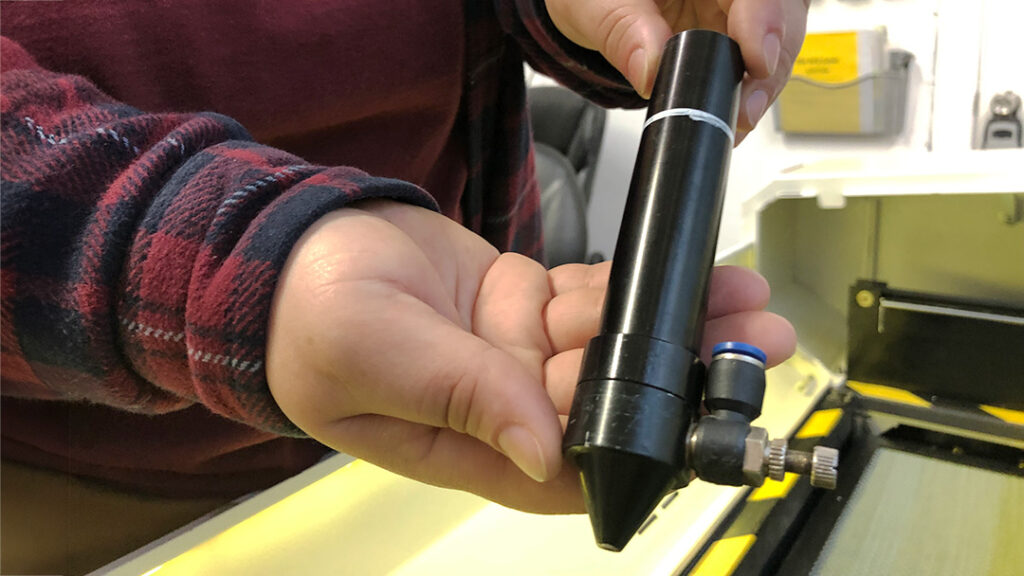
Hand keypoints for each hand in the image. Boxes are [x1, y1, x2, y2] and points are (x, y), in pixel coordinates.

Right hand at [266, 200, 794, 512]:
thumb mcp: (379, 360)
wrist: (299, 249)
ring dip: (677, 327)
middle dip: (684, 377)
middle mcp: (504, 407)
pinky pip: (592, 301)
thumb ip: (464, 398)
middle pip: (612, 405)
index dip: (639, 448)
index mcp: (469, 445)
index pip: (568, 468)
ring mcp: (520, 355)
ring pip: (615, 348)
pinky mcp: (526, 306)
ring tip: (742, 305)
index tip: (701, 418)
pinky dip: (637, 289)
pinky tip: (685, 276)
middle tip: (752, 346)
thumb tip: (543, 447)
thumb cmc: (311, 320)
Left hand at [546, 0, 809, 141]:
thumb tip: (651, 70)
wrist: (588, 5)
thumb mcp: (595, 6)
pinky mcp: (734, 35)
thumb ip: (623, 31)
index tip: (758, 59)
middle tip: (746, 107)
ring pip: (778, 40)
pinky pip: (756, 63)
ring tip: (737, 120)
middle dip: (774, 60)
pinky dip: (747, 93)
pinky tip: (733, 119)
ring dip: (764, 84)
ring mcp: (736, 7)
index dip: (767, 19)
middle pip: (782, 10)